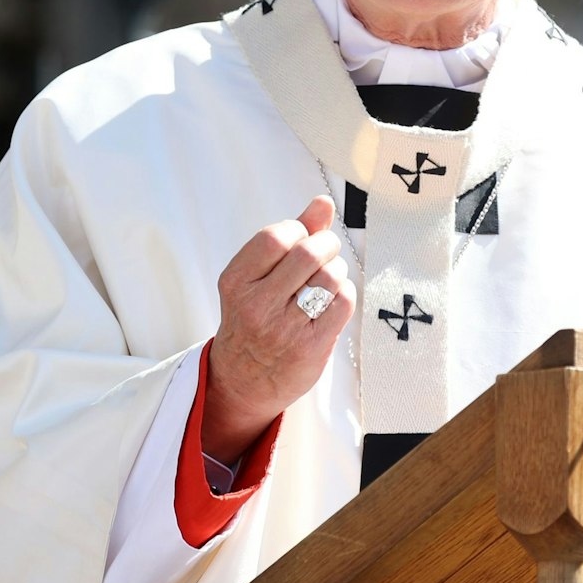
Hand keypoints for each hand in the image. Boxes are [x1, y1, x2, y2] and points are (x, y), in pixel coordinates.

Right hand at [204, 196, 354, 462]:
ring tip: (328, 278)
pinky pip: (344, 304)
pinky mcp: (310, 348)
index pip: (275, 237)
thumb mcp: (255, 277)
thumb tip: (323, 202)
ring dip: (337, 270)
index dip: (298, 231)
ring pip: (330, 277)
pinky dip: (345, 294)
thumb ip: (289, 237)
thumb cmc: (253, 318)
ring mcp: (283, 329)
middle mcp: (256, 306)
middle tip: (326, 251)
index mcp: (236, 282)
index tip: (301, 239)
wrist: (243, 381)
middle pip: (308, 254)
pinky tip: (334, 300)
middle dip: (326, 245)